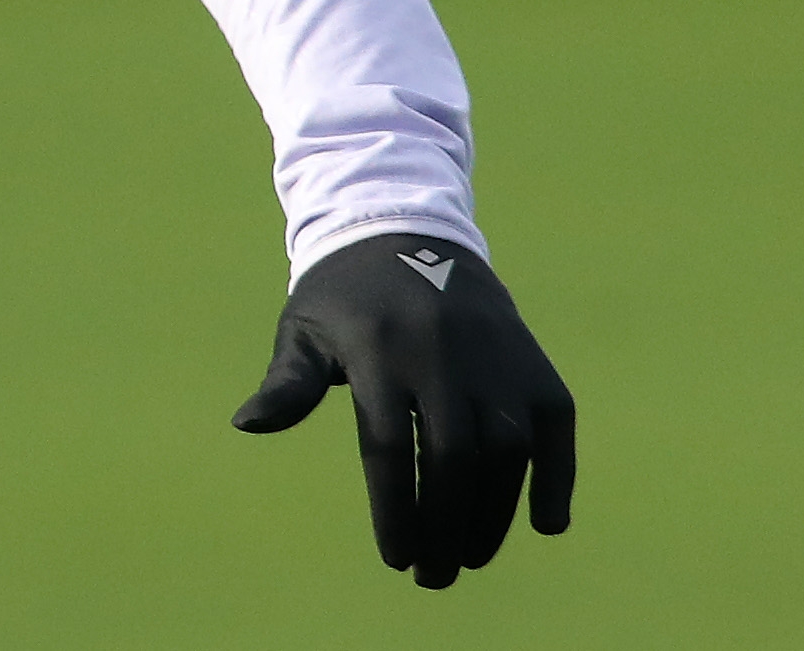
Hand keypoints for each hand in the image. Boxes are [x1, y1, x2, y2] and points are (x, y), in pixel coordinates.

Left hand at [233, 232, 574, 587]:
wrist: (406, 226)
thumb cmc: (345, 295)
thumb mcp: (304, 328)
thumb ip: (286, 383)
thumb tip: (246, 424)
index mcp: (379, 349)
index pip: (389, 449)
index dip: (396, 510)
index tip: (395, 557)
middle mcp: (443, 352)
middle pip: (452, 458)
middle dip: (446, 528)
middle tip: (434, 576)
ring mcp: (494, 355)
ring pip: (506, 449)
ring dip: (494, 514)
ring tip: (469, 555)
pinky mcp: (531, 359)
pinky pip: (555, 424)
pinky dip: (557, 476)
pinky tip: (543, 522)